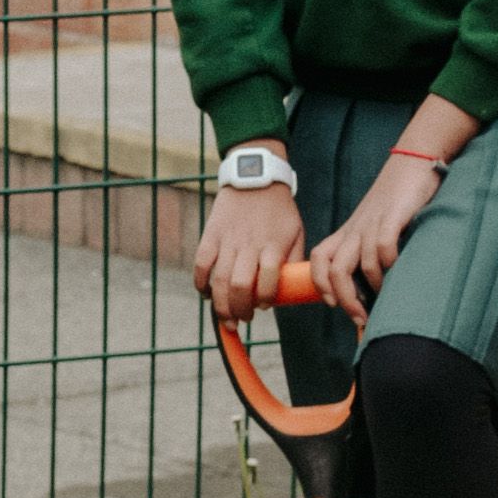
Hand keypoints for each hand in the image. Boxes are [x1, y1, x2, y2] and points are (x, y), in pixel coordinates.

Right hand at [191, 168, 301, 311]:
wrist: (254, 178)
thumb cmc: (279, 210)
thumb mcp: (296, 231)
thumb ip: (293, 259)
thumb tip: (289, 287)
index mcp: (272, 246)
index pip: (268, 281)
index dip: (266, 299)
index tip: (265, 306)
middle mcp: (249, 246)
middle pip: (240, 286)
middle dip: (240, 310)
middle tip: (243, 320)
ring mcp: (227, 241)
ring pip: (219, 280)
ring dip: (221, 305)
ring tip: (226, 319)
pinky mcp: (211, 235)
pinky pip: (201, 264)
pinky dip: (201, 283)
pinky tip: (206, 294)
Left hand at [303, 151, 446, 316]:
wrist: (413, 161)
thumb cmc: (397, 200)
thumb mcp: (374, 225)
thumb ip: (369, 250)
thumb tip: (374, 288)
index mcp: (347, 232)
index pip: (318, 259)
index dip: (320, 284)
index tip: (334, 306)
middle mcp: (355, 229)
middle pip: (335, 270)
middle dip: (345, 300)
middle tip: (360, 319)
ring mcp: (373, 223)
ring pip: (359, 263)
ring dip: (371, 288)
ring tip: (384, 303)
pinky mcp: (393, 216)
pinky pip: (383, 247)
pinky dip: (389, 265)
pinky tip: (400, 273)